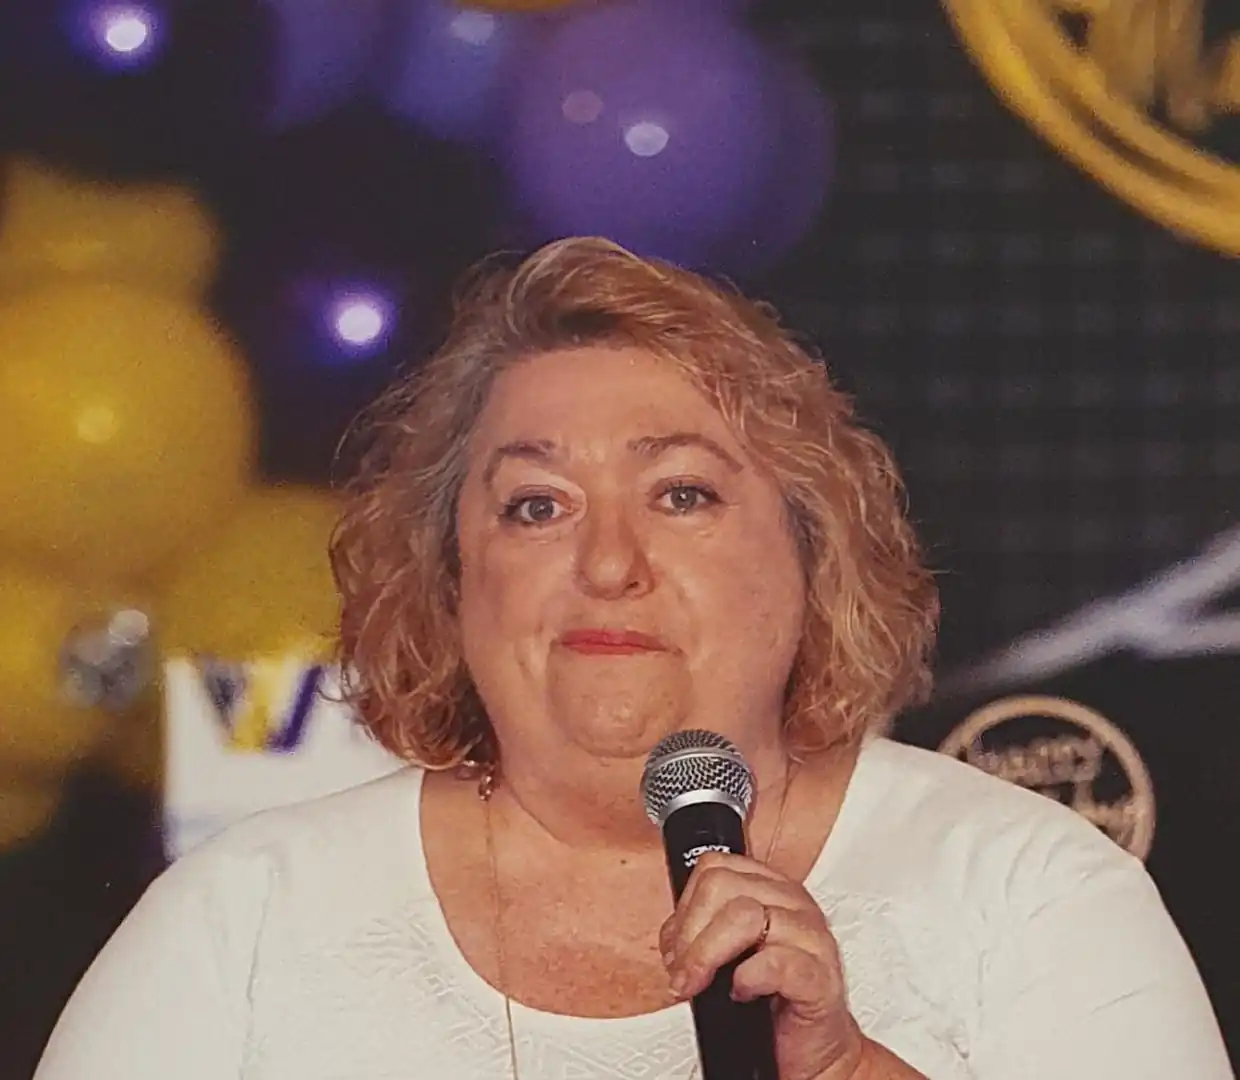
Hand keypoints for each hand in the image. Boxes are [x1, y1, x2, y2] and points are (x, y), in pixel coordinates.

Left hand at [660, 852, 864, 1079]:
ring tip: (702, 985)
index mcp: (769, 887)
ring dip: (707, 956)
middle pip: (721, 886)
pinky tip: (742, 992)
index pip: (714, 868)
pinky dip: (747, 978)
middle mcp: (792, 902)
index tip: (677, 947)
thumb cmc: (769, 996)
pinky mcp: (819, 975)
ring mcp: (810, 934)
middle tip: (684, 974)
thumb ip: (699, 934)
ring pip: (745, 916)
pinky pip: (775, 962)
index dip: (685, 908)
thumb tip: (673, 939)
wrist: (809, 1045)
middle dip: (690, 935)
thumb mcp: (728, 953)